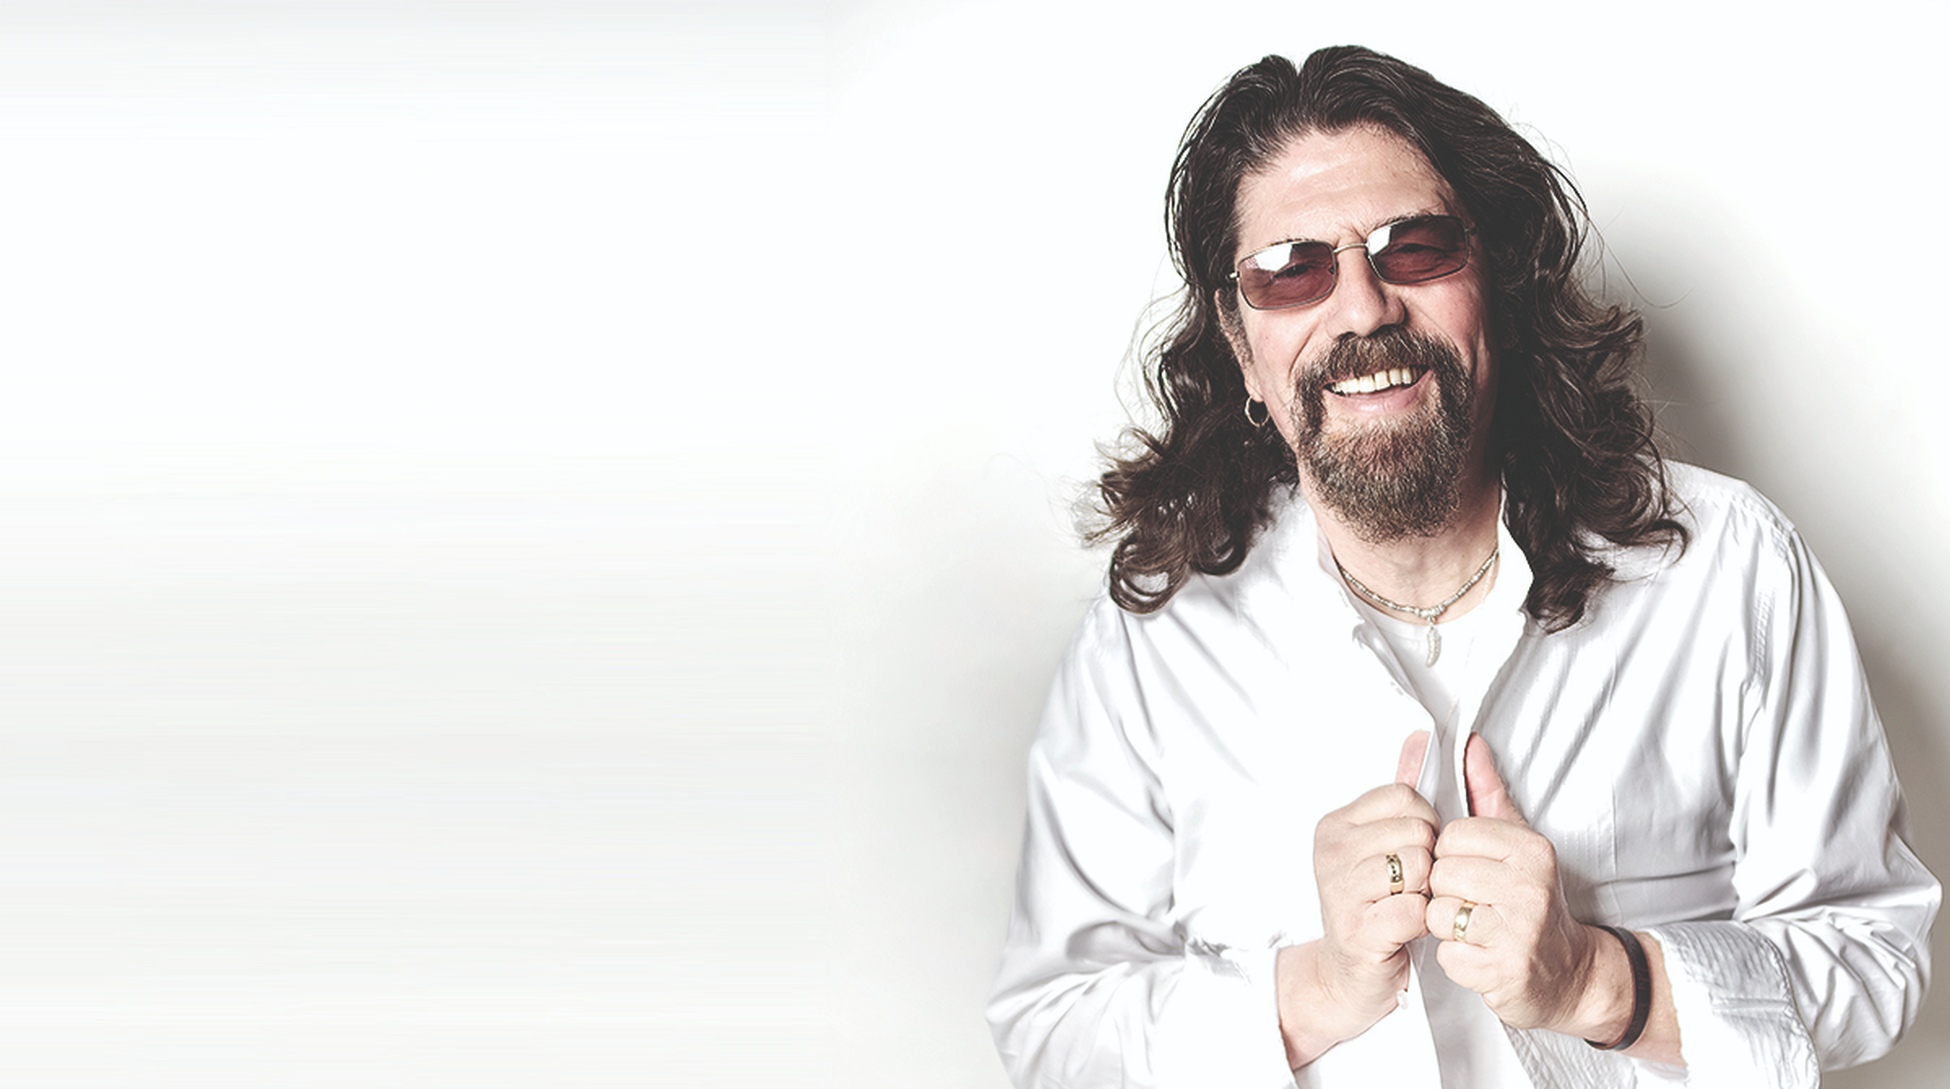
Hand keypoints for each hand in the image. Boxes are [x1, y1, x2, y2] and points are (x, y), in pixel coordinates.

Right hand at [1278, 731, 1437, 1063]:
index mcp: (1335, 824)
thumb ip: (1404, 789)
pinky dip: (1425, 921)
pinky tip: (1409, 929)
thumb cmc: (1374, 905)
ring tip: (1409, 905)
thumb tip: (1422, 737)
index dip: (1425, 825)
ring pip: (1419, 868)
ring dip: (1427, 892)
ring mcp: (1338, 891)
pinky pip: (1416, 909)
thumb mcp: (1385, 841)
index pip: (1405, 796)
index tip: (1412, 850)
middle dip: (1428, 861)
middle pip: (1417, 831)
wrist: (1350, 975)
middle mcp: (1329, 851)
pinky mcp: (1357, 930)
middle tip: (1410, 887)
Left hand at [1424, 734, 1606, 1033]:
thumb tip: (1470, 743)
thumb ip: (1488, 792)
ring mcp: (1521, 931)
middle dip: (1446, 892)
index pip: (1451, 836)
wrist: (1567, 972)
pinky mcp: (1506, 971)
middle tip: (1474, 903)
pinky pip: (1448, 955)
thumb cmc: (1528, 903)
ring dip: (1448, 926)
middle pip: (1441, 874)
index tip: (1472, 869)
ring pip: (1439, 914)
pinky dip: (1457, 959)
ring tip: (1475, 928)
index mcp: (1531, 849)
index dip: (1450, 856)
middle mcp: (1530, 887)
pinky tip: (1480, 955)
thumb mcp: (1515, 842)